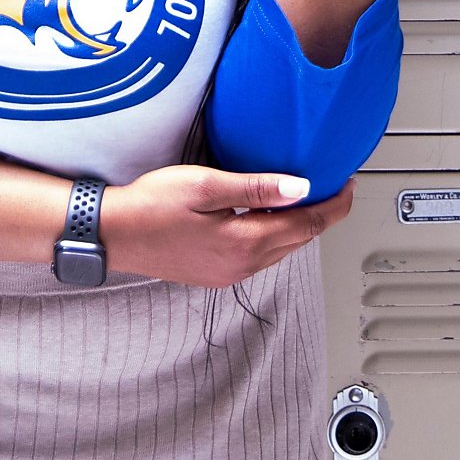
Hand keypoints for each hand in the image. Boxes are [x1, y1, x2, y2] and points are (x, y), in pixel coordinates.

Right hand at [100, 165, 355, 287]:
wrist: (113, 234)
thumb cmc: (150, 205)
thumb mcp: (204, 186)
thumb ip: (255, 187)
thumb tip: (299, 188)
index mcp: (243, 242)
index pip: (306, 224)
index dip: (332, 205)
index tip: (346, 186)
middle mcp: (241, 265)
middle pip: (298, 239)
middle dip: (320, 214)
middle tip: (332, 188)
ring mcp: (229, 273)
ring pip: (280, 250)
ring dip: (297, 226)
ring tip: (304, 198)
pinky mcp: (216, 273)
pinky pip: (260, 256)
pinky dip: (273, 236)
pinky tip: (266, 218)